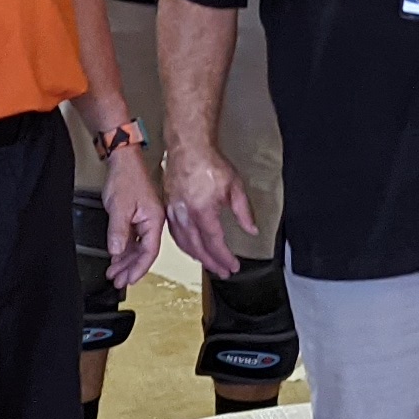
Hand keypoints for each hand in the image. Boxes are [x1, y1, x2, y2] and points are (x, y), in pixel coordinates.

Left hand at [97, 140, 165, 289]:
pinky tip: (116, 257)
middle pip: (143, 252)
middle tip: (118, 281)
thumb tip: (117, 251)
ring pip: (136, 247)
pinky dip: (123, 249)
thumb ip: (118, 231)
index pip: (149, 252)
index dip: (139, 268)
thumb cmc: (126, 177)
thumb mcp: (119, 207)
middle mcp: (152, 222)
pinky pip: (132, 238)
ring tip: (114, 273)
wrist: (122, 160)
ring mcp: (144, 219)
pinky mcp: (136, 216)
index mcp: (154, 220)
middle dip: (130, 268)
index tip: (129, 279)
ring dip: (125, 261)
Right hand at [160, 140, 257, 279]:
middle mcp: (185, 216)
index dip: (225, 258)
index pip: (215, 244)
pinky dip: (184, 245)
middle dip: (212, 263)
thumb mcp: (235, 187)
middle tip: (223, 272)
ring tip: (209, 264)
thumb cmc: (209, 162)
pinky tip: (191, 247)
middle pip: (198, 249)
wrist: (188, 147)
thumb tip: (251, 230)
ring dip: (197, 257)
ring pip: (184, 243)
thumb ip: (244, 212)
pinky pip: (174, 233)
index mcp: (202, 212)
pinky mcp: (167, 207)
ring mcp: (174, 212)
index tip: (233, 267)